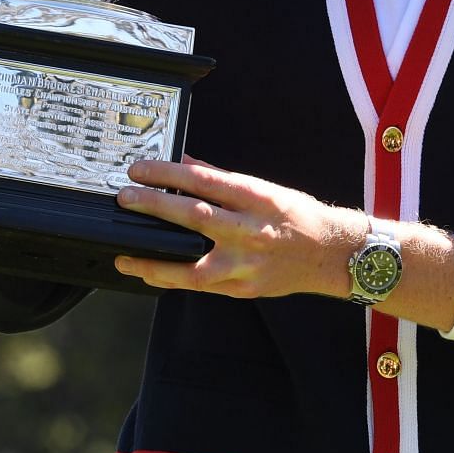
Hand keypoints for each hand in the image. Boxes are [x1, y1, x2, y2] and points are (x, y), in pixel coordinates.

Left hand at [114, 157, 362, 299]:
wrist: (329, 254)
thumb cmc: (295, 216)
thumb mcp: (263, 189)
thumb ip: (220, 179)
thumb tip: (184, 163)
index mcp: (255, 199)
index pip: (203, 181)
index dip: (167, 173)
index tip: (140, 170)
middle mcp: (250, 231)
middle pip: (193, 217)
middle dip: (153, 207)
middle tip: (125, 199)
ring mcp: (246, 265)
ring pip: (190, 267)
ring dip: (153, 262)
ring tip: (124, 257)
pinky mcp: (242, 289)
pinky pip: (200, 286)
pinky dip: (173, 279)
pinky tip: (153, 273)